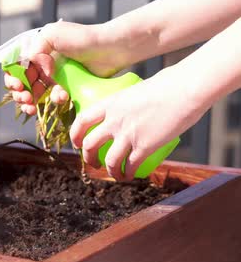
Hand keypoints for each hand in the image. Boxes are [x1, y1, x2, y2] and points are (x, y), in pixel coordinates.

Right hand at [4, 20, 135, 113]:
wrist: (109, 49)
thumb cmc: (82, 38)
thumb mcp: (52, 34)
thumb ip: (34, 49)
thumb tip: (30, 69)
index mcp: (36, 51)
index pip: (15, 67)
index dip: (13, 78)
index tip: (18, 85)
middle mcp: (42, 65)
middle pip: (21, 84)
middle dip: (19, 93)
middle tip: (25, 98)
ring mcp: (54, 78)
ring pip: (34, 95)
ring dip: (30, 103)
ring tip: (32, 107)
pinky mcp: (66, 89)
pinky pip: (54, 99)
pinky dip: (54, 100)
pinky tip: (62, 96)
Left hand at [70, 67, 207, 180]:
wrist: (186, 90)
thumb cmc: (167, 84)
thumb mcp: (136, 90)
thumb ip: (129, 102)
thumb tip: (131, 106)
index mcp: (110, 104)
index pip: (82, 120)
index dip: (75, 134)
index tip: (77, 143)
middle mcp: (114, 120)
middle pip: (90, 144)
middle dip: (88, 158)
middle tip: (94, 163)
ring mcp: (128, 134)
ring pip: (110, 160)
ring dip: (110, 171)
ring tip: (116, 175)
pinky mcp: (145, 146)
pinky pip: (131, 165)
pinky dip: (129, 174)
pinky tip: (131, 176)